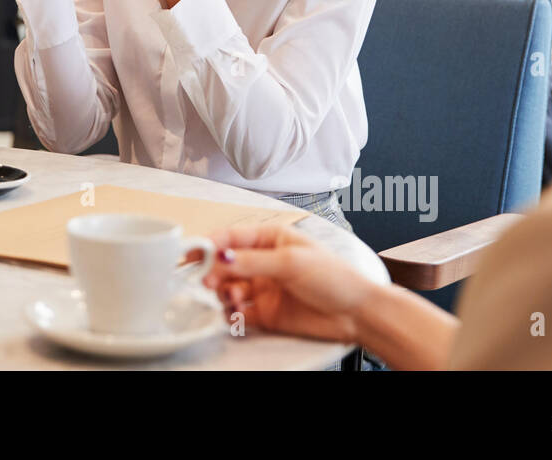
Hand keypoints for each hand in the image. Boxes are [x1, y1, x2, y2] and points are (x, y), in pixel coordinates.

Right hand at [201, 223, 376, 342]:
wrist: (357, 314)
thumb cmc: (335, 278)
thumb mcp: (291, 262)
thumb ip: (252, 261)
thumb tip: (220, 257)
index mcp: (271, 239)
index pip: (232, 237)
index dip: (211, 243)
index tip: (194, 251)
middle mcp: (264, 263)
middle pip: (226, 264)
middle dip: (214, 271)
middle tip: (208, 280)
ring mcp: (264, 288)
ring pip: (229, 288)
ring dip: (224, 293)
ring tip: (234, 298)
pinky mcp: (266, 313)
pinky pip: (239, 312)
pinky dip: (232, 313)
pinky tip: (237, 312)